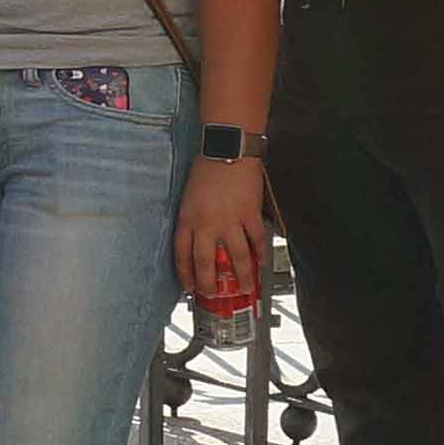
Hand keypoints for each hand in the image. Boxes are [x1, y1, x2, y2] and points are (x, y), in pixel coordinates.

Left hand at [175, 155, 269, 316]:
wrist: (228, 149)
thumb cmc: (206, 168)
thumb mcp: (189, 196)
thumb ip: (193, 219)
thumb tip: (201, 240)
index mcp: (187, 218)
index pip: (181, 254)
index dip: (185, 274)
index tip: (188, 287)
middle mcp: (206, 223)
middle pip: (206, 262)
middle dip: (210, 284)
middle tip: (215, 295)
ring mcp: (229, 221)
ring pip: (237, 258)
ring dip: (242, 276)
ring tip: (245, 288)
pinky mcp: (249, 215)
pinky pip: (257, 241)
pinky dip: (261, 254)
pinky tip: (262, 263)